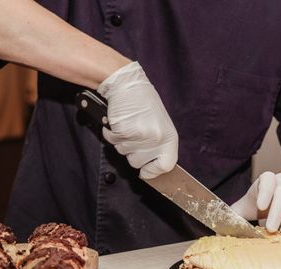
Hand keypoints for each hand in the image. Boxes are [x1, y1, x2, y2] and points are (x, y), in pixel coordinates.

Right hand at [97, 61, 177, 178]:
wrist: (127, 84)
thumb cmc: (144, 105)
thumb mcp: (160, 126)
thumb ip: (159, 146)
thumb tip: (153, 167)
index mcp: (170, 138)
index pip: (166, 166)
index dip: (153, 171)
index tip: (145, 171)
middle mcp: (158, 139)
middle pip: (138, 163)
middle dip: (131, 153)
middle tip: (133, 136)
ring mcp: (141, 136)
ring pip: (123, 153)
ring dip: (121, 142)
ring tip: (127, 125)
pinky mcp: (124, 131)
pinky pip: (112, 142)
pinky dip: (111, 133)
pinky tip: (117, 122)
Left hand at [231, 172, 280, 231]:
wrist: (276, 198)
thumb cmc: (259, 205)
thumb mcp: (245, 210)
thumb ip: (233, 215)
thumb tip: (217, 225)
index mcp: (264, 182)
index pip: (266, 180)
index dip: (265, 192)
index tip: (261, 207)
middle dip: (277, 208)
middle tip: (272, 227)